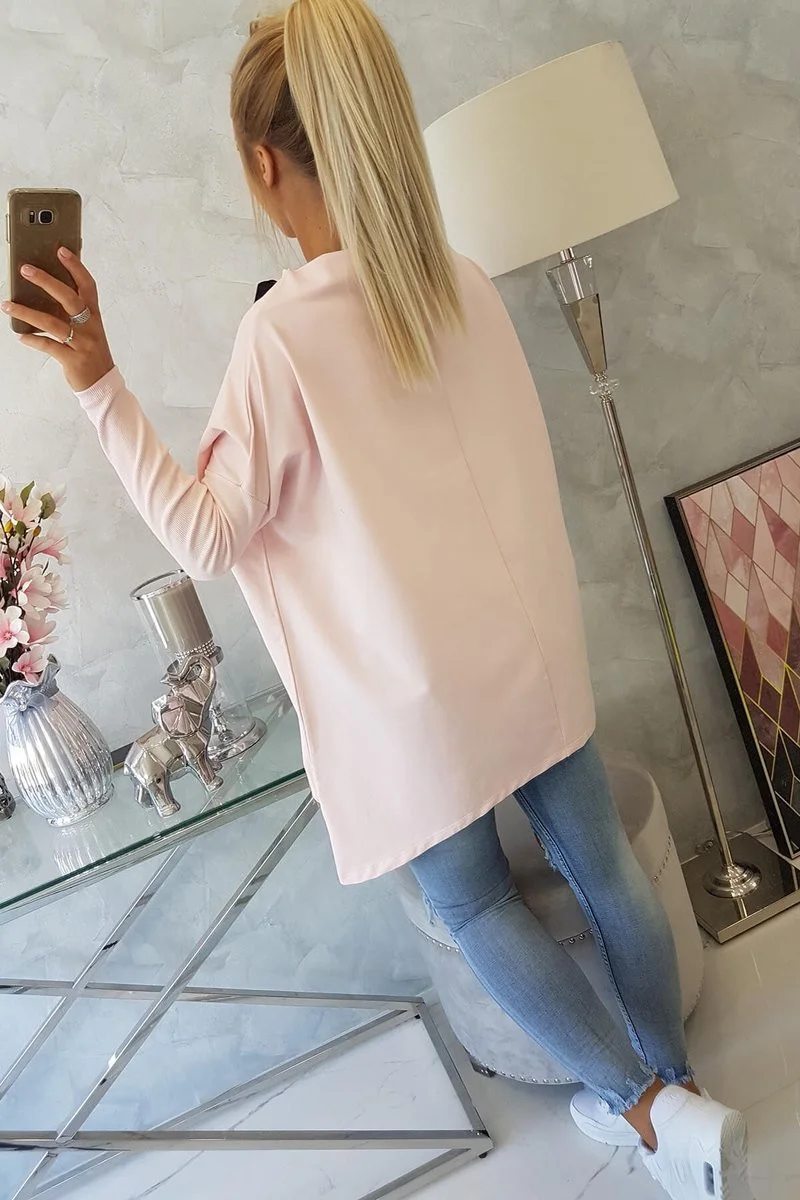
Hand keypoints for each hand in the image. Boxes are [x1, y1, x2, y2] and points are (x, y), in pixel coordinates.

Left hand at [2, 248, 114, 391]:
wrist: (103, 385)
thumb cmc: (91, 354)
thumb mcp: (88, 330)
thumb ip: (73, 313)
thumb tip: (46, 293)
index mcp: (94, 317)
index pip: (88, 286)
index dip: (76, 267)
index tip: (61, 251)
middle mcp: (90, 328)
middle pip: (69, 298)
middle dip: (46, 281)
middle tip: (25, 270)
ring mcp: (82, 344)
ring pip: (52, 323)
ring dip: (27, 312)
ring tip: (8, 304)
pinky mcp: (73, 360)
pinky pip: (49, 346)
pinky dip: (33, 340)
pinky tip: (21, 336)